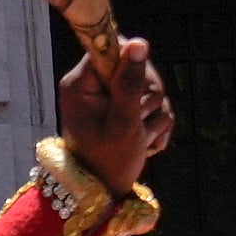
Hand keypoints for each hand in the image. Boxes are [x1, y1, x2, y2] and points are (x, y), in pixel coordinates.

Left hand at [51, 26, 172, 192]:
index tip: (138, 92)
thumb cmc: (109, 162)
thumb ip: (129, 83)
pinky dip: (155, 123)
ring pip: (150, 87)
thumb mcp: (122, 123)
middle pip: (137, 66)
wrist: (105, 193)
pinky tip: (146, 140)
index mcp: (80, 84)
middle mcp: (92, 85)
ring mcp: (109, 97)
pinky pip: (153, 103)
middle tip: (139, 124)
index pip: (112, 48)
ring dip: (154, 115)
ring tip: (141, 138)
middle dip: (147, 97)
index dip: (133, 66)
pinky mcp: (125, 108)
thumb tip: (138, 42)